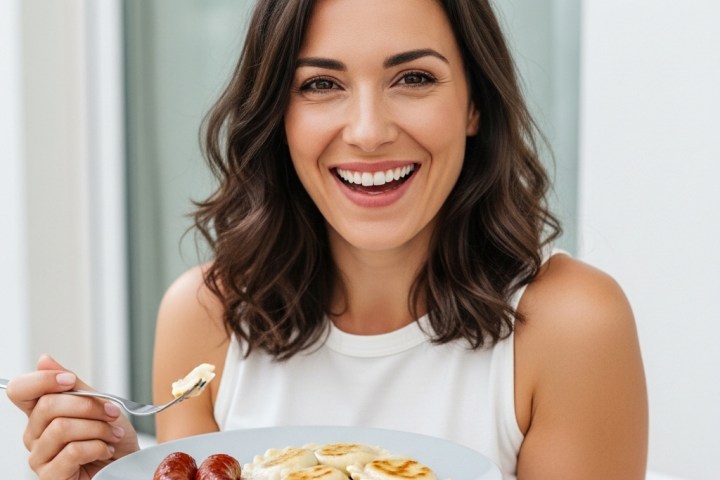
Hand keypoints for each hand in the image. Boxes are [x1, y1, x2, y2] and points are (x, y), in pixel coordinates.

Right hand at [6, 355, 139, 479]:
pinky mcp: (51, 476)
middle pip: (48, 405)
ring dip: (98, 428)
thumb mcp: (100, 404)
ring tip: (112, 435)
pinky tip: (105, 450)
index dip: (42, 380)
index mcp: (43, 412)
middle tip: (112, 413)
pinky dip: (98, 446)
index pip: (20, 390)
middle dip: (89, 406)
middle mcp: (35, 434)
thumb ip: (74, 385)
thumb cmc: (113, 437)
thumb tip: (44, 360)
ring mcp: (40, 457)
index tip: (70, 381)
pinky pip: (72, 451)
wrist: (128, 465)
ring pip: (61, 427)